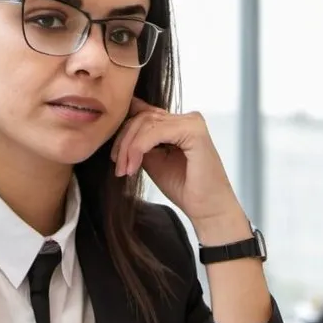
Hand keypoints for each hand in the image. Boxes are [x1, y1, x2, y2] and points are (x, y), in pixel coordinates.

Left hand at [111, 97, 245, 238]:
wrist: (207, 208)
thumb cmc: (184, 187)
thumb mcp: (153, 160)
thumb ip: (140, 143)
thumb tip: (117, 130)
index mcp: (178, 123)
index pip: (143, 114)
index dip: (123, 132)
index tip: (115, 158)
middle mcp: (187, 118)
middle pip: (142, 117)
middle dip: (123, 141)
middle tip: (118, 167)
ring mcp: (191, 122)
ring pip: (145, 122)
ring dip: (128, 147)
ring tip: (125, 170)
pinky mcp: (193, 131)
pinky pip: (154, 132)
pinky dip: (138, 148)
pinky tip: (134, 167)